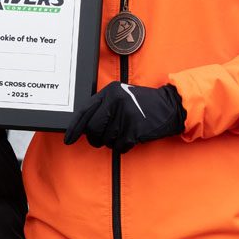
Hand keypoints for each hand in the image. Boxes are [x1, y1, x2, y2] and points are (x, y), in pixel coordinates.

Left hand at [64, 81, 185, 153]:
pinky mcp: (134, 128)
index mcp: (110, 92)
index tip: (68, 139)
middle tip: (102, 139)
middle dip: (95, 139)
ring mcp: (125, 114)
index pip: (85, 111)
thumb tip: (83, 127)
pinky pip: (120, 146)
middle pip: (93, 129)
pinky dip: (124, 147)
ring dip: (113, 142)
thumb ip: (103, 108)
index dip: (75, 127)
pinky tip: (131, 137)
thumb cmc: (143, 104)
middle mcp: (116, 101)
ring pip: (106, 139)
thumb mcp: (121, 97)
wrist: (169, 106)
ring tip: (124, 132)